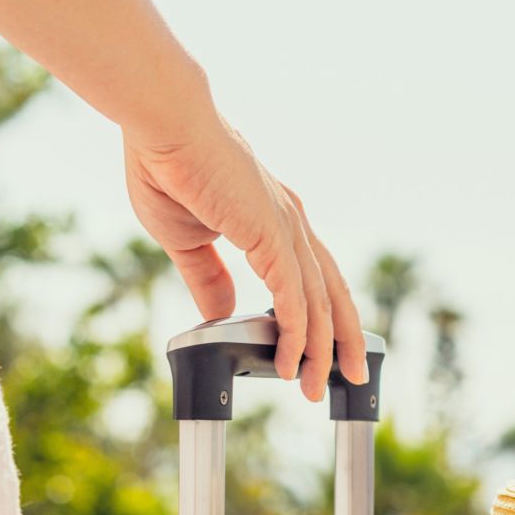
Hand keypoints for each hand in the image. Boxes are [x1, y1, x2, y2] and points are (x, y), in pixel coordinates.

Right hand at [122, 99, 366, 401]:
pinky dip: (296, 335)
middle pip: (332, 294)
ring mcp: (287, 228)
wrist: (162, 126)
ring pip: (318, 303)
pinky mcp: (273, 234)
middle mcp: (292, 223)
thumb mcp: (187, 239)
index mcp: (276, 220)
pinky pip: (294, 298)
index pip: (314, 277)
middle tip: (351, 378)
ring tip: (315, 388)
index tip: (323, 350)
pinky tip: (292, 362)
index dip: (324, 316)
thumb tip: (222, 313)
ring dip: (319, 350)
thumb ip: (209, 277)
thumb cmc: (169, 168)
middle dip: (344, 340)